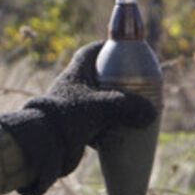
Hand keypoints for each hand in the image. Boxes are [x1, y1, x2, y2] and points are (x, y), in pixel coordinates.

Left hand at [0, 41, 157, 194]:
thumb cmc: (67, 118)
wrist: (42, 146)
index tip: (126, 51)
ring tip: (137, 112)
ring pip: (100, 103)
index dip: (108, 48)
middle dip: (120, 83)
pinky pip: (97, 124)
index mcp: (75, 73)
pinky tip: (125, 134)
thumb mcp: (101, 108)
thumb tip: (152, 113)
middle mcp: (73, 88)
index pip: (91, 52)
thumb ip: (128, 106)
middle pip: (100, 79)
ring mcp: (73, 109)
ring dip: (117, 108)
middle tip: (140, 88)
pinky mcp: (74, 128)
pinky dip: (111, 128)